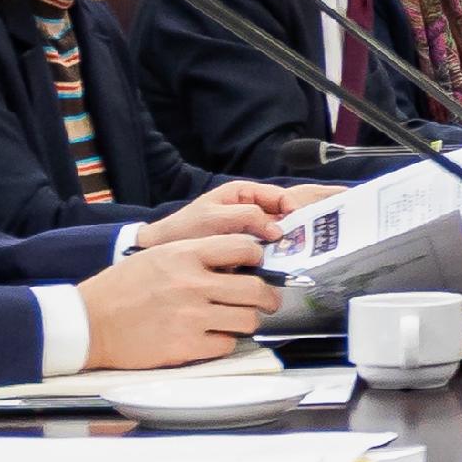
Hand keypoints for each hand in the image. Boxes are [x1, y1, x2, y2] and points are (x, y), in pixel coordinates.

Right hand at [77, 232, 280, 369]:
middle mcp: (192, 284)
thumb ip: (196, 254)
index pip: (243, 248)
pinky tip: (212, 337)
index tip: (257, 265)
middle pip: (255, 289)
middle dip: (267, 297)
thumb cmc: (121, 288)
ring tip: (238, 320)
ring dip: (246, 321)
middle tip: (267, 301)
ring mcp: (191, 317)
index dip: (257, 257)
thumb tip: (236, 261)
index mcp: (184, 255)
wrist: (90, 323)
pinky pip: (227, 345)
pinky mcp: (186, 346)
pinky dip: (224, 342)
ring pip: (247, 320)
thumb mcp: (158, 256)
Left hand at [131, 180, 302, 249]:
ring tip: (290, 259)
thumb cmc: (184, 229)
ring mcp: (248, 230)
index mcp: (245, 193)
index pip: (281, 196)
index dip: (294, 210)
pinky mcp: (244, 250)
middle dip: (293, 230)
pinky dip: (271, 258)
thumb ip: (248, 217)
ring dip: (283, 247)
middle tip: (301, 246)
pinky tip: (274, 268)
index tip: (300, 227)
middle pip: (283, 217)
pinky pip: (265, 251)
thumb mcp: (216, 218)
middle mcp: (250, 209)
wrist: (160, 251)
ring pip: (276, 236)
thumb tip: (279, 231)